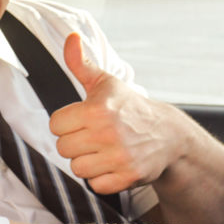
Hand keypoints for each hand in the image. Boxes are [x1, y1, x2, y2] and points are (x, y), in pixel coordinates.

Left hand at [48, 32, 191, 193]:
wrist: (167, 134)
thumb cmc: (130, 106)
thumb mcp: (105, 82)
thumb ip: (81, 63)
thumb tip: (70, 38)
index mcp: (97, 108)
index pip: (55, 124)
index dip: (67, 122)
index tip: (83, 119)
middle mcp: (107, 133)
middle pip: (63, 148)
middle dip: (75, 142)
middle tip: (94, 135)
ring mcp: (119, 157)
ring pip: (77, 168)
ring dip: (87, 161)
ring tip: (103, 149)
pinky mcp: (128, 177)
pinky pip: (95, 185)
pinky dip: (101, 178)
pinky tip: (112, 163)